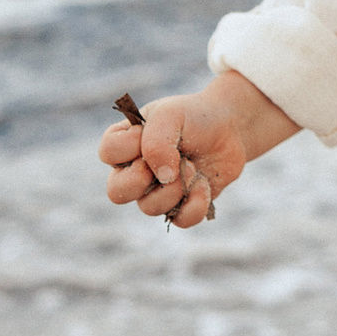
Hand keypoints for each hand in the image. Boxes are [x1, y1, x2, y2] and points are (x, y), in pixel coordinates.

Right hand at [98, 70, 296, 229]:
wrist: (229, 128)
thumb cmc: (193, 117)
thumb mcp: (171, 115)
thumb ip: (156, 143)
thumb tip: (162, 178)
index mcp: (126, 142)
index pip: (107, 152)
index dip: (129, 146)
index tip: (148, 132)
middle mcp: (135, 170)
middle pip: (116, 192)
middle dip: (141, 180)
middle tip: (167, 162)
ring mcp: (156, 191)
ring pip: (149, 208)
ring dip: (175, 187)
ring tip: (192, 167)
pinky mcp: (180, 206)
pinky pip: (179, 220)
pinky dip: (195, 204)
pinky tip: (203, 184)